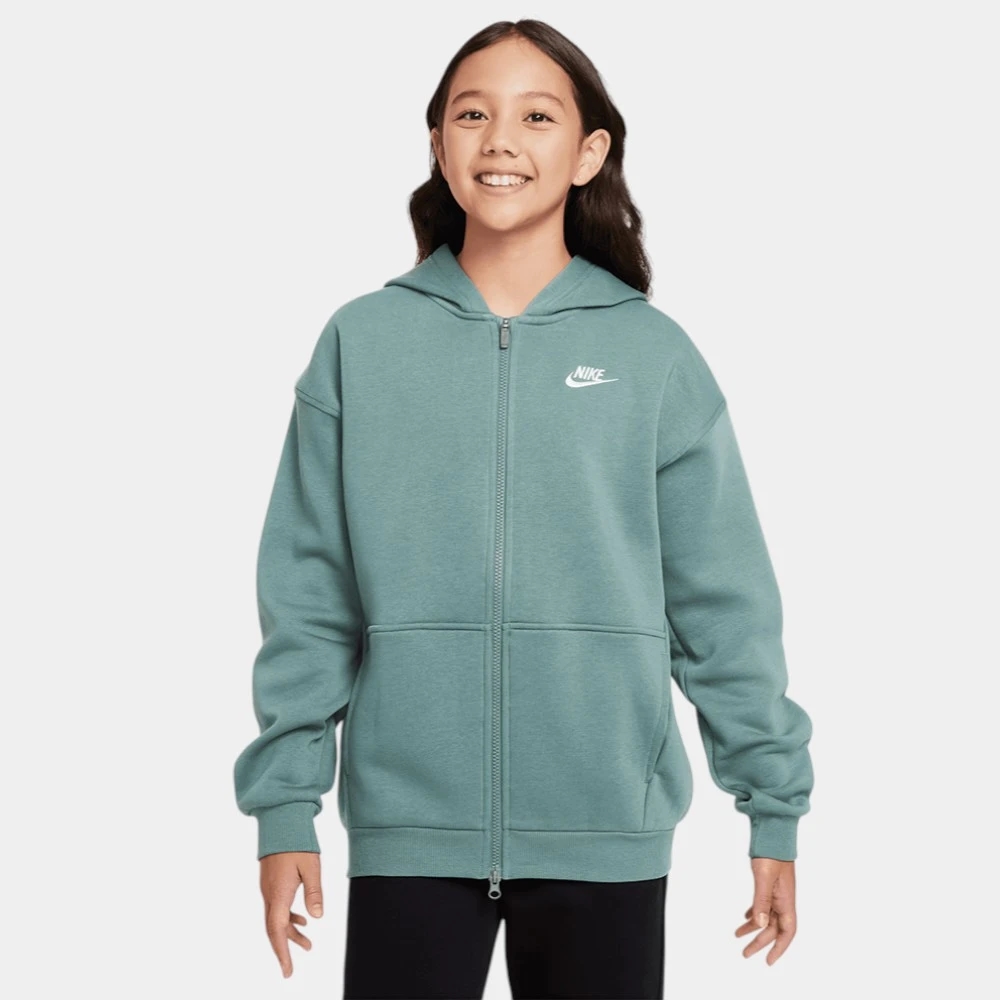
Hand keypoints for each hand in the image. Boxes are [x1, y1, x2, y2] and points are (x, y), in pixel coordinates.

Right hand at [259, 851, 323, 977]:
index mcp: (278, 893)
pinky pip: (277, 908)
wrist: (280, 822)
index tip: (287, 970)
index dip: (282, 952)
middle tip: (291, 969)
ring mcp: (269, 889)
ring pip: (275, 919)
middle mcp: (270, 894)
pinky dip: (288, 918)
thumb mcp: (311, 866)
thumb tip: (317, 917)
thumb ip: (315, 891)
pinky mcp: (271, 883)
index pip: (277, 930)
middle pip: (273, 929)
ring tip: (308, 944)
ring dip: (290, 933)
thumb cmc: (297, 842)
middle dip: (283, 949)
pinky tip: (303, 920)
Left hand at [735, 857, 796, 964]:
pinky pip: (763, 904)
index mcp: (786, 900)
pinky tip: (745, 917)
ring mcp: (777, 891)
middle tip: (745, 953)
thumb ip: (762, 900)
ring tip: (737, 935)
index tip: (768, 961)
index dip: (779, 948)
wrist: (773, 831)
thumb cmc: (771, 852)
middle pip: (774, 927)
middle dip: (760, 942)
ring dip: (754, 927)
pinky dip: (755, 913)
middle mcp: (783, 898)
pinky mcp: (770, 884)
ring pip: (767, 916)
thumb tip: (759, 924)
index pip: (787, 931)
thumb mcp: (764, 877)